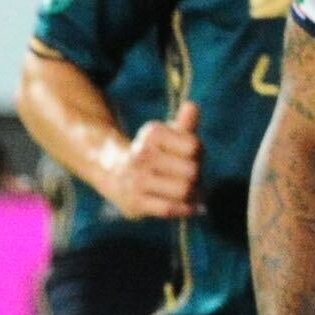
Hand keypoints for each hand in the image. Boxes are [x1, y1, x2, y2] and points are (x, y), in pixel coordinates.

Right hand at [109, 104, 200, 223]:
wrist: (115, 174)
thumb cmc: (155, 152)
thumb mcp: (169, 135)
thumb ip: (185, 124)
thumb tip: (192, 105)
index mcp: (152, 134)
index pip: (194, 146)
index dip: (199, 153)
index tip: (193, 155)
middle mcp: (141, 155)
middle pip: (192, 170)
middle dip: (198, 176)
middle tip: (194, 177)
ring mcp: (136, 181)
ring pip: (183, 190)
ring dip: (194, 194)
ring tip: (193, 192)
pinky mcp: (134, 203)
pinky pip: (169, 208)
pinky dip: (186, 209)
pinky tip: (193, 208)